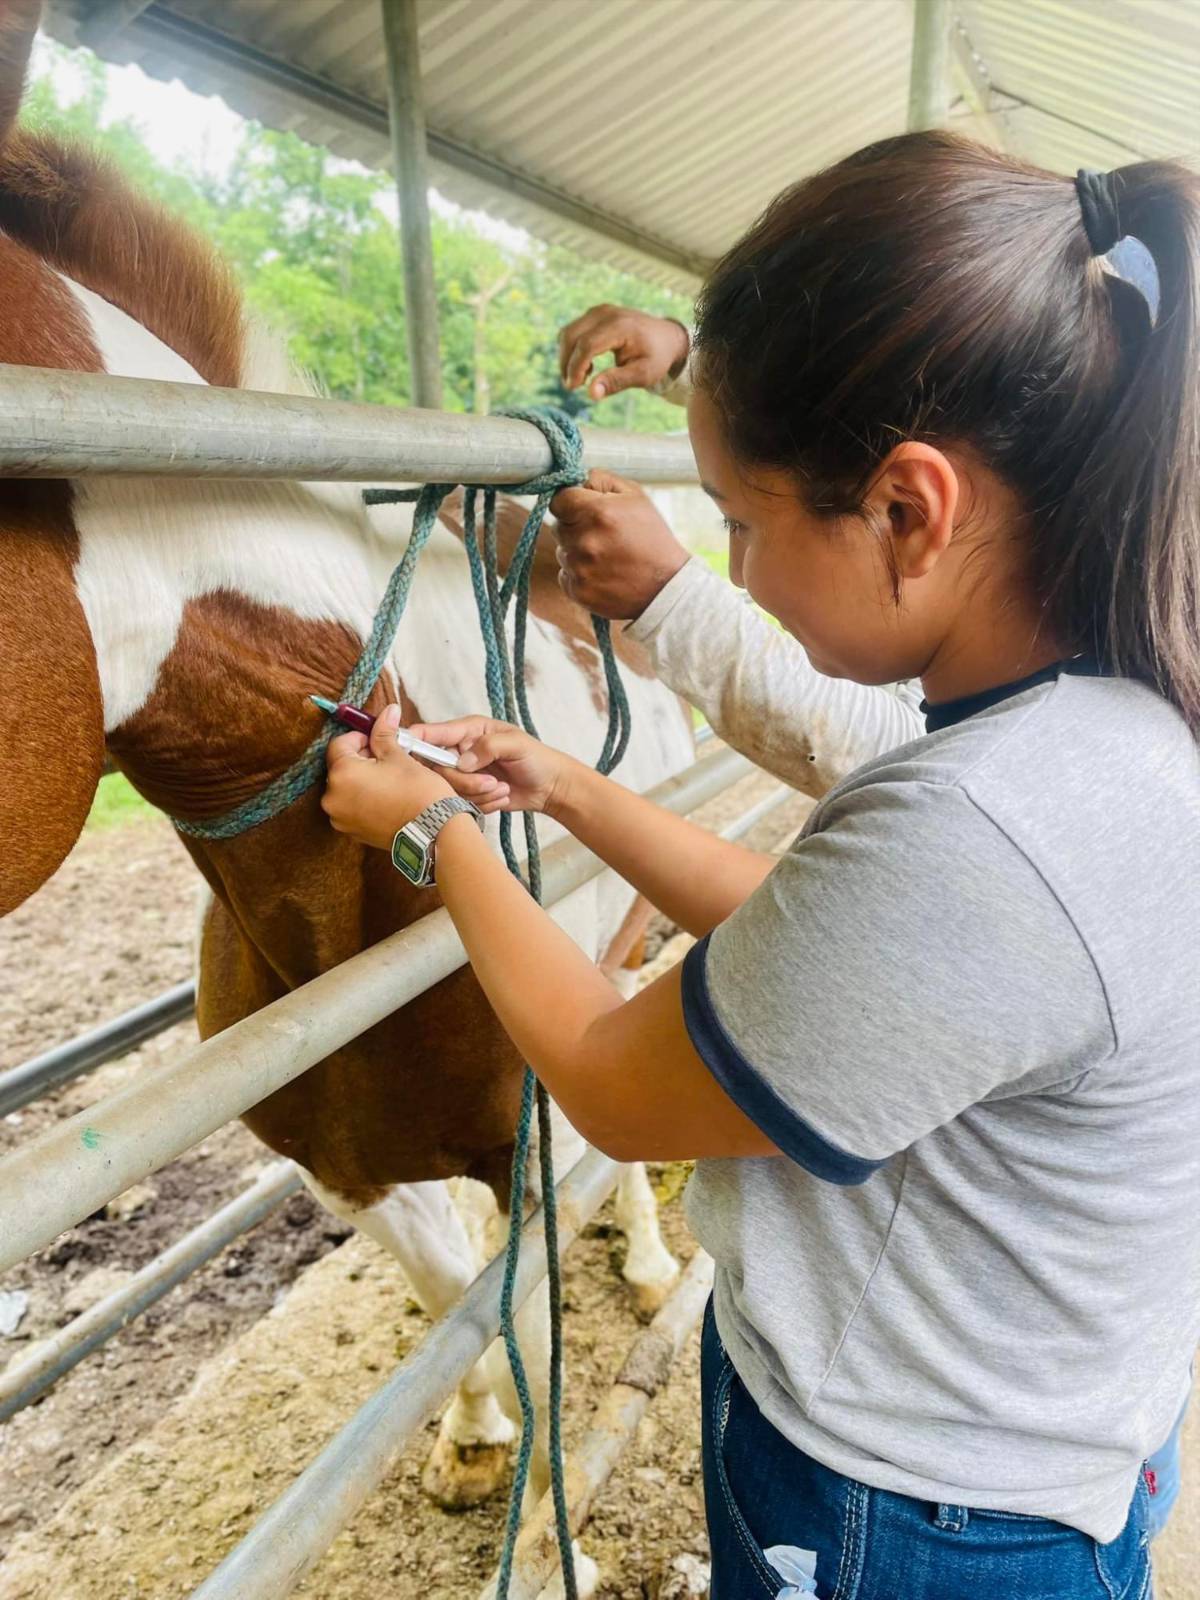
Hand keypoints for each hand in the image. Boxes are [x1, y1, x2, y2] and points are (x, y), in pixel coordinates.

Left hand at [322, 703, 455, 848]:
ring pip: (345, 788)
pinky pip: (351, 807)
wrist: (433, 833)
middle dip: (360, 759)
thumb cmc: (417, 792)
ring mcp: (340, 818)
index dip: (359, 738)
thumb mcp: (399, 756)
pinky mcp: (351, 831)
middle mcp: (332, 798)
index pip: (339, 744)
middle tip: (386, 759)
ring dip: (361, 780)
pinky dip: (363, 799)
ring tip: (388, 780)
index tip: (377, 740)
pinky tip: (386, 798)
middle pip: (340, 767)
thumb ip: (385, 733)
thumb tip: (387, 711)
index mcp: (341, 774)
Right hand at [406, 718, 574, 816]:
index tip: (404, 750)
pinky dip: (483, 803)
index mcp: (468, 731)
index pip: (433, 732)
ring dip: (478, 793)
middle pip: (437, 768)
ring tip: (502, 788)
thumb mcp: (516, 745)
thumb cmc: (537, 758)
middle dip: (464, 780)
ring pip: (449, 790)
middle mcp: (461, 751)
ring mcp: (463, 774)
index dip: (415, 739)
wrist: (550, 787)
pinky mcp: (469, 794)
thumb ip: (488, 747)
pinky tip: (502, 797)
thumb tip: (462, 762)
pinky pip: (462, 803)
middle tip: (492, 782)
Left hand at [550, 470, 688, 619]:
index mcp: (597, 512)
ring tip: (606, 556)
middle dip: (575, 526)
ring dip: (577, 551)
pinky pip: (565, 575)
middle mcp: (584, 541)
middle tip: (602, 534)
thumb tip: (575, 479)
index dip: (570, 502)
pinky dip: (579, 573)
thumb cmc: (652, 537)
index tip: (582, 508)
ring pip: (562, 551)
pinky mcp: (577, 591)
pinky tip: (603, 573)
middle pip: (558, 526)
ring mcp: (579, 569)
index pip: (558, 500)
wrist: (666, 587)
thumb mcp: (635, 496)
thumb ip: (600, 479)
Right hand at [558, 305, 688, 401]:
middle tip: (572, 386)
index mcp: (620, 326)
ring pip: (568, 333)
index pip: (587, 345)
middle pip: (571, 336)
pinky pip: (573, 331)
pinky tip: (587, 366)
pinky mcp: (595, 314)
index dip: (576, 367)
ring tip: (582, 378)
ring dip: (567, 358)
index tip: (574, 387)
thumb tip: (592, 394)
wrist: (666, 337)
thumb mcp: (643, 374)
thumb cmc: (656, 357)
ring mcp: (599, 311)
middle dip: (566, 363)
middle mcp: (606, 313)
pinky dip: (572, 350)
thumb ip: (616, 382)